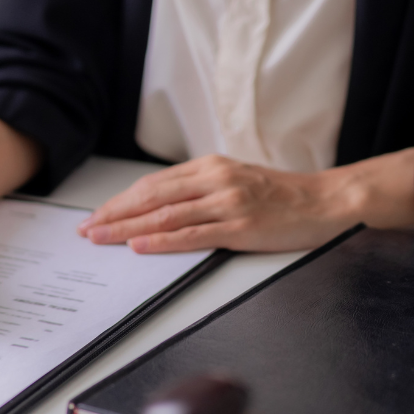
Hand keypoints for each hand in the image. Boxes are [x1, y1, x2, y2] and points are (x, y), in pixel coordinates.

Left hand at [76, 149, 413, 253]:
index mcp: (211, 167)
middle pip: (152, 198)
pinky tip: (139, 246)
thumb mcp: (238, 181)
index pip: (154, 184)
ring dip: (127, 228)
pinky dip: (161, 241)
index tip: (98, 214)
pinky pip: (192, 235)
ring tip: (101, 238)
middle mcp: (215, 180)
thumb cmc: (284, 196)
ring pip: (165, 216)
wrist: (327, 201)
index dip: (121, 200)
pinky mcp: (241, 226)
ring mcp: (228, 202)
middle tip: (86, 229)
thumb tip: (164, 208)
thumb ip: (203, 189)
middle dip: (114, 214)